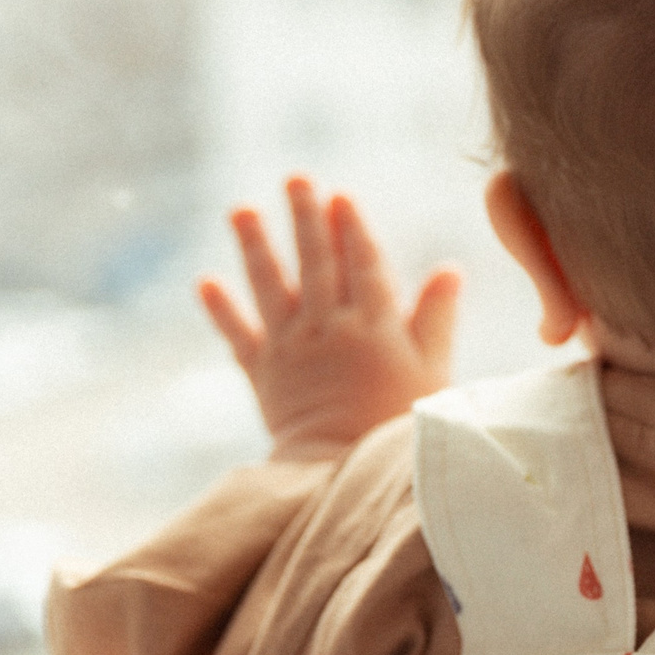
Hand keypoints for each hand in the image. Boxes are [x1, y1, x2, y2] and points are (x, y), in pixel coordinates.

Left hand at [197, 177, 460, 454]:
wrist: (344, 476)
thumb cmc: (402, 430)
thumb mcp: (434, 374)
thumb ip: (436, 319)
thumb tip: (449, 269)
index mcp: (374, 326)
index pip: (363, 264)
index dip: (352, 228)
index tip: (342, 195)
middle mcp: (328, 328)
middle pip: (316, 262)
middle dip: (306, 218)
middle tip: (296, 178)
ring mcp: (292, 350)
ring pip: (271, 287)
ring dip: (255, 246)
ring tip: (241, 211)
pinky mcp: (265, 376)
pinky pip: (239, 337)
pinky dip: (221, 310)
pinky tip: (205, 282)